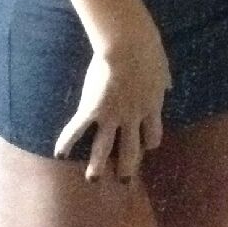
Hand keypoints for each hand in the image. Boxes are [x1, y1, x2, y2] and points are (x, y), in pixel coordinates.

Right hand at [54, 18, 171, 183]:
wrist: (128, 46)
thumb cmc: (148, 50)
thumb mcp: (162, 68)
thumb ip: (163, 80)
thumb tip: (168, 84)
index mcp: (151, 106)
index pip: (154, 135)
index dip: (150, 142)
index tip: (147, 146)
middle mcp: (132, 118)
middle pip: (132, 149)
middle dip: (128, 167)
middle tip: (124, 180)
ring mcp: (111, 116)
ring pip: (104, 148)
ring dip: (98, 166)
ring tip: (93, 179)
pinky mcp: (91, 109)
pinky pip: (77, 129)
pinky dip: (66, 142)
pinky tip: (59, 154)